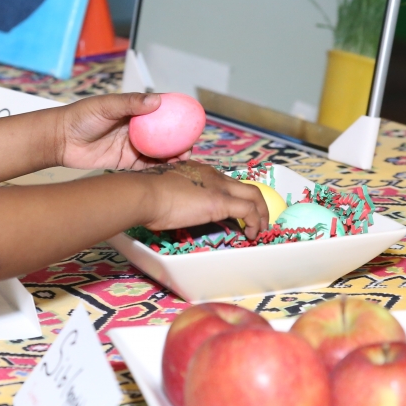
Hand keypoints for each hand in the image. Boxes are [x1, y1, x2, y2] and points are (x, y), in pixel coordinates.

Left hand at [53, 93, 187, 170]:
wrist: (60, 140)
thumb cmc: (81, 116)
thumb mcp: (106, 106)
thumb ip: (130, 103)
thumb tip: (156, 101)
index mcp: (135, 111)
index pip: (162, 112)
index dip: (179, 117)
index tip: (194, 121)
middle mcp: (137, 129)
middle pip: (165, 135)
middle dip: (180, 141)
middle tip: (190, 148)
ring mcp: (132, 145)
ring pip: (158, 152)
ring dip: (172, 157)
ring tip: (182, 162)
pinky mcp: (125, 162)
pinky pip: (146, 166)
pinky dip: (158, 169)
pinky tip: (168, 173)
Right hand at [136, 161, 268, 237]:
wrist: (144, 193)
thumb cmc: (146, 194)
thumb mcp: (163, 188)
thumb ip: (173, 194)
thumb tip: (170, 206)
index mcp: (198, 171)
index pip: (224, 181)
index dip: (233, 196)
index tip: (232, 211)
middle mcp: (212, 175)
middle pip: (245, 186)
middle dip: (256, 204)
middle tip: (256, 220)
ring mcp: (218, 187)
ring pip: (254, 195)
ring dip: (261, 214)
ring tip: (258, 230)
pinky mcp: (221, 202)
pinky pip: (249, 211)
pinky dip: (255, 223)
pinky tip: (251, 235)